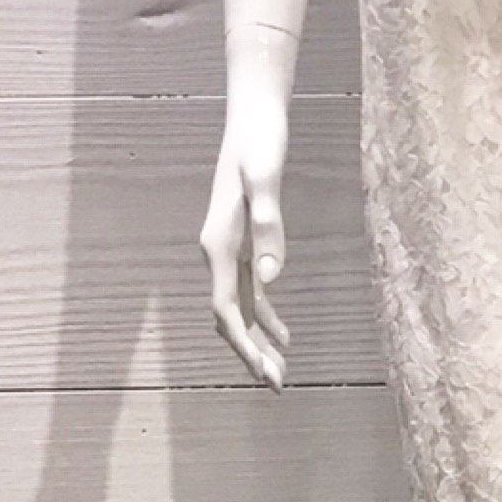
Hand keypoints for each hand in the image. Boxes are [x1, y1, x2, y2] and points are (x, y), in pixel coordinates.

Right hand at [200, 81, 292, 386]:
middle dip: (251, 353)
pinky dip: (265, 314)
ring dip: (258, 341)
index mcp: (218, 243)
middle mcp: (217, 250)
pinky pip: (249, 290)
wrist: (253, 116)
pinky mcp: (243, 241)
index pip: (225, 308)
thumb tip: (272, 277)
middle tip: (278, 386)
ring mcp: (228, 248)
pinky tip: (283, 334)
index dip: (244, 344)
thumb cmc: (260, 143)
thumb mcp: (266, 178)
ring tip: (281, 373)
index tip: (264, 372)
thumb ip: (269, 225)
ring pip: (239, 307)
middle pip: (230, 316)